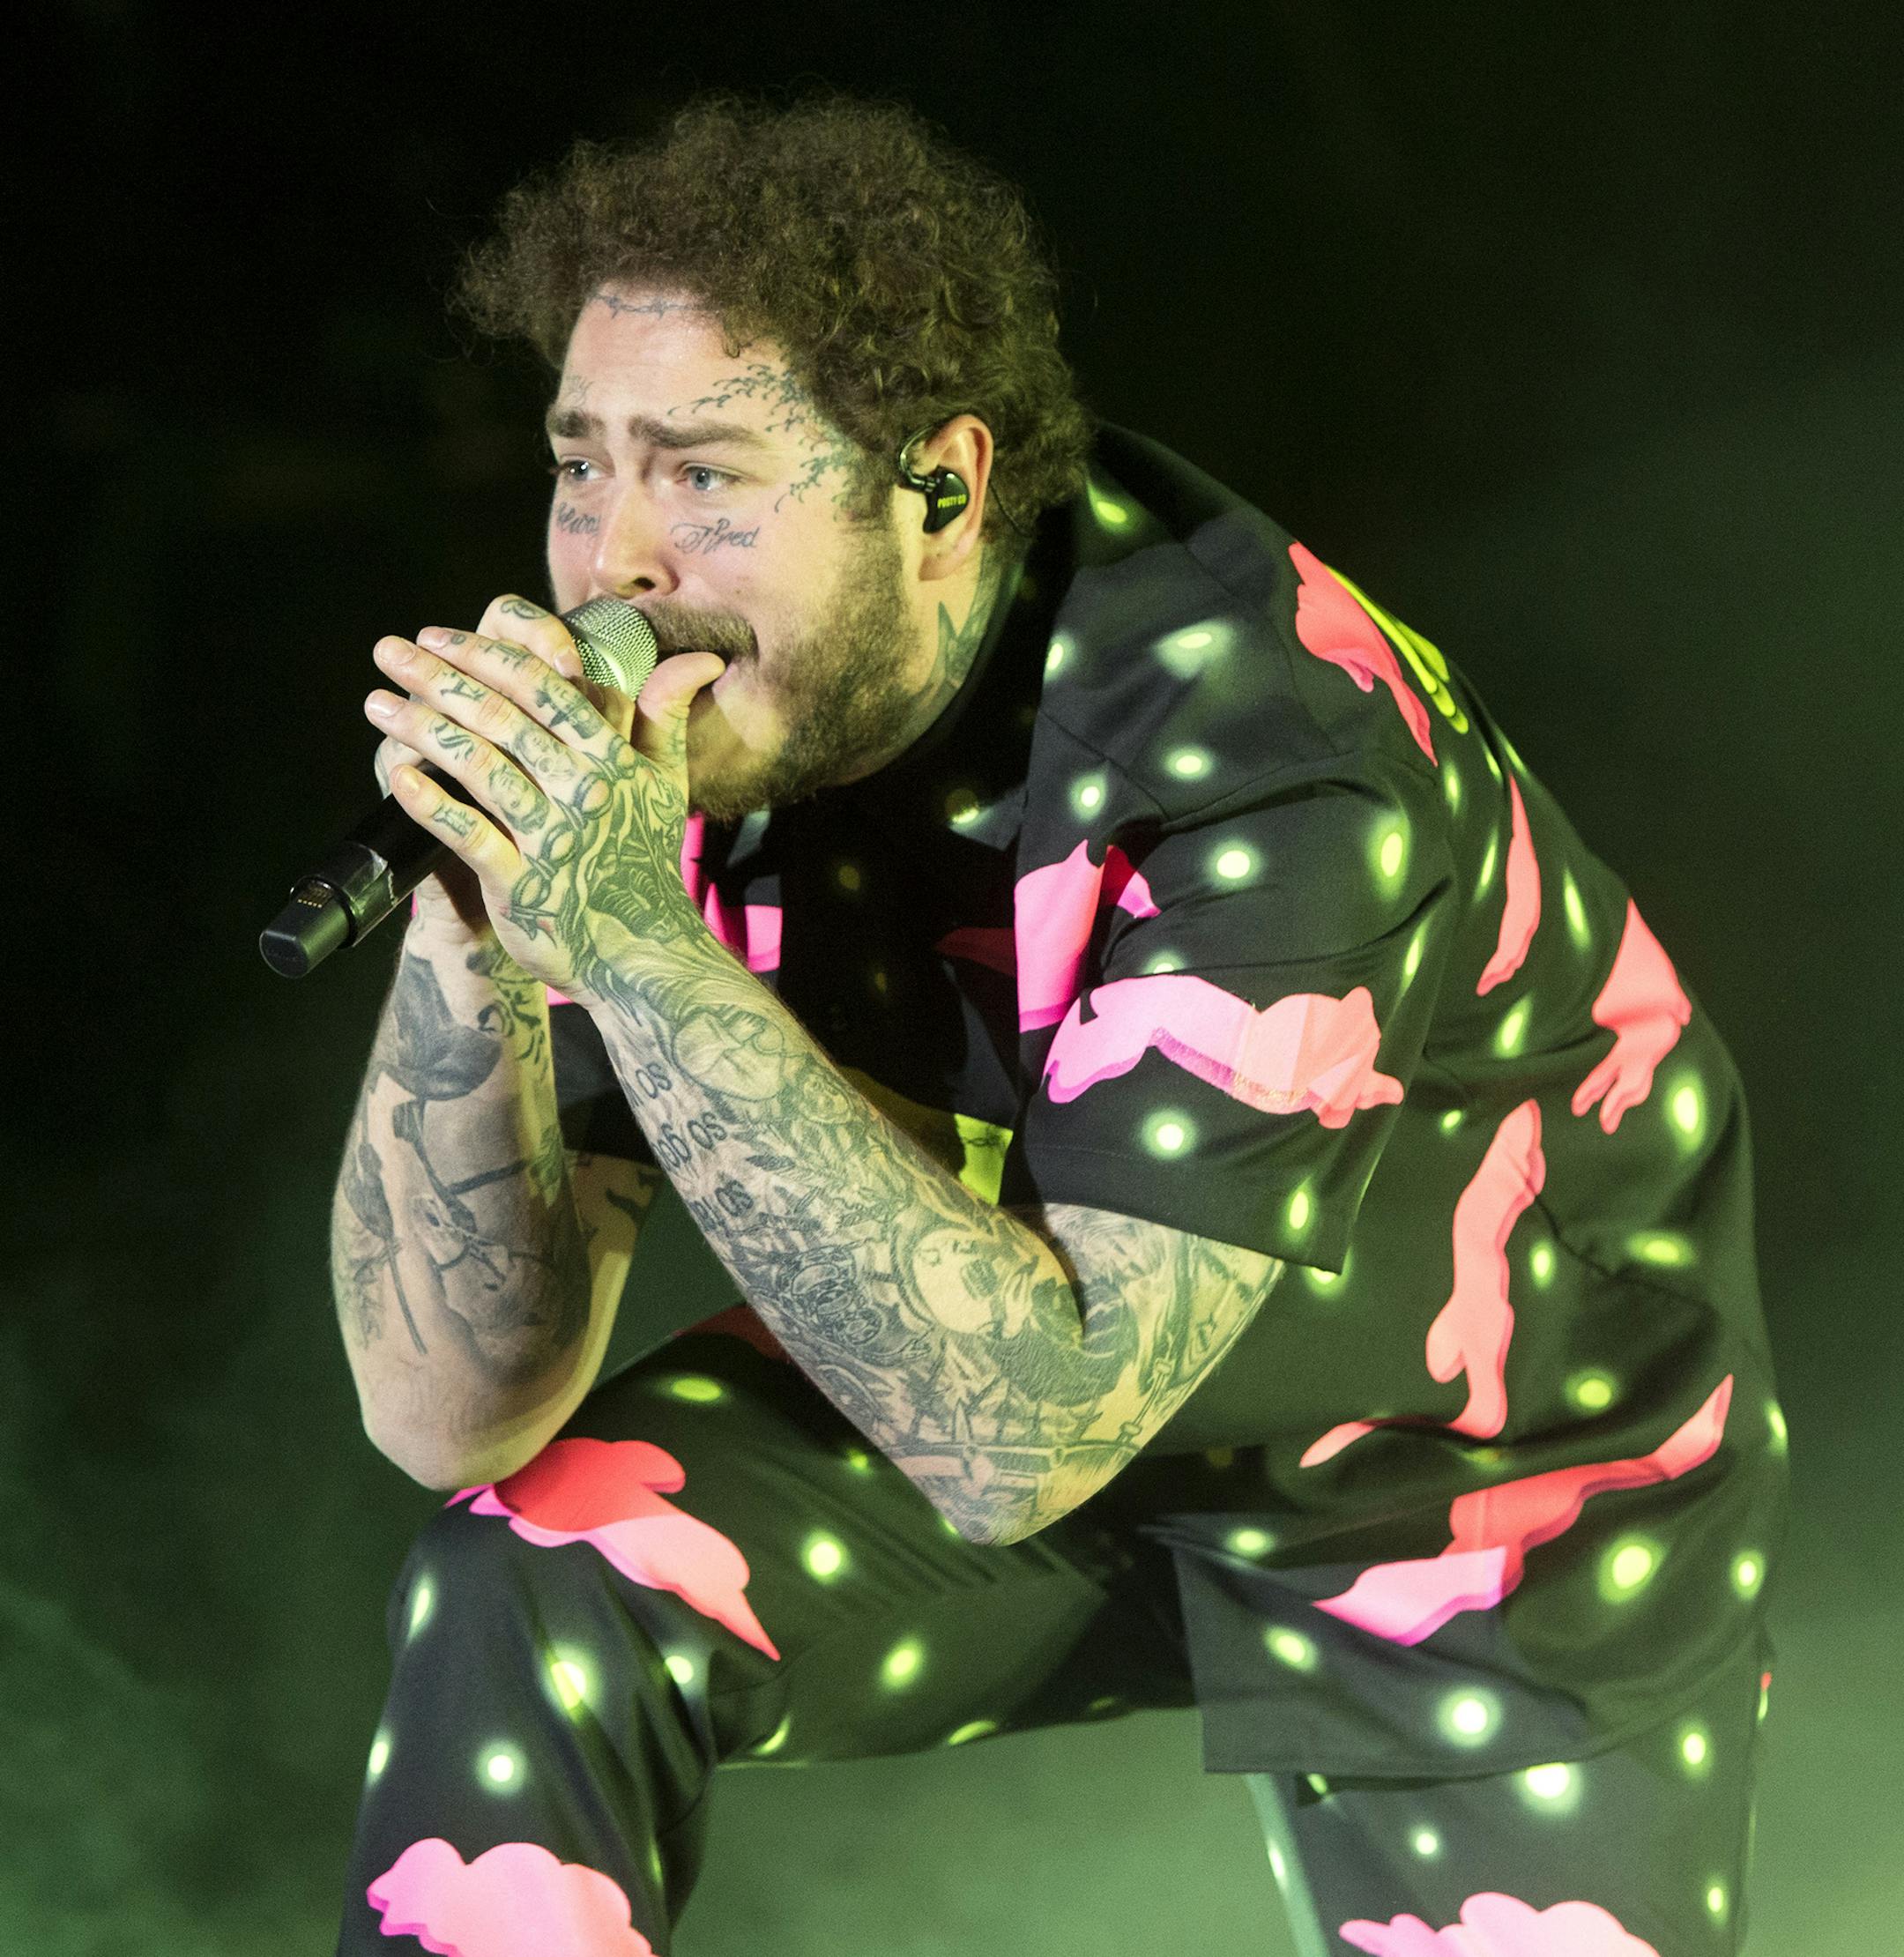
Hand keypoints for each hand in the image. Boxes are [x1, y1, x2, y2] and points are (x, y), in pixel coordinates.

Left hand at [363, 593, 724, 1005]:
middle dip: (438, 677)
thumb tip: (699, 659)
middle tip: (388, 650)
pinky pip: (468, 833)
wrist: (643, 953)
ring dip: (421, 729)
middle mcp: (582, 792)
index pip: (544, 688)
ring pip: (479, 767)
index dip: (487, 655)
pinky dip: (430, 803)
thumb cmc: (645, 862)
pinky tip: (397, 776)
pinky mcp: (522, 883)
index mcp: (612, 760)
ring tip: (377, 703)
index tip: (439, 636)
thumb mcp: (666, 786)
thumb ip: (667, 717)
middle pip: (502, 718)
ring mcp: (551, 838)